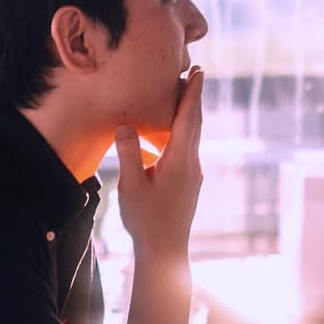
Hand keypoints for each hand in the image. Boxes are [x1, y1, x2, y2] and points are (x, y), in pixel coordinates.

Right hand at [109, 66, 204, 252]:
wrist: (165, 252)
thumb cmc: (146, 221)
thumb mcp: (132, 187)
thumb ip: (129, 154)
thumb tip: (125, 126)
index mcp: (180, 161)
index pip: (189, 119)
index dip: (193, 93)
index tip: (199, 71)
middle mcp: (192, 165)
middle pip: (195, 124)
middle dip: (193, 98)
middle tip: (193, 74)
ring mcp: (192, 175)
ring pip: (192, 137)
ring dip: (187, 116)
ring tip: (179, 98)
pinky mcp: (188, 184)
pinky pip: (186, 150)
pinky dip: (180, 134)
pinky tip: (165, 136)